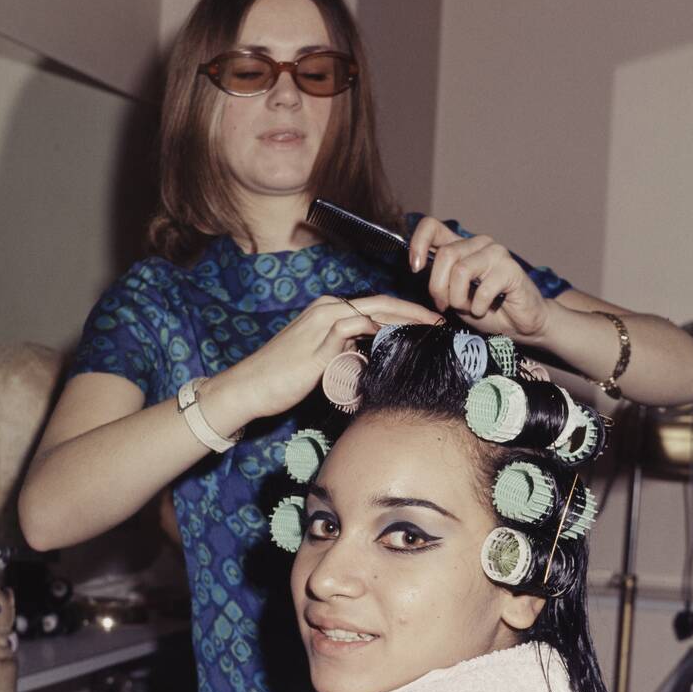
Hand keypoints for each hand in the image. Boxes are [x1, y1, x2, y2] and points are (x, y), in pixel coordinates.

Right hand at [216, 294, 441, 421]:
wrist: (249, 387)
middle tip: (444, 323)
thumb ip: (348, 354)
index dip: (407, 313)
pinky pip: (356, 329)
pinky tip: (399, 340)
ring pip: (375, 312)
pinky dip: (379, 331)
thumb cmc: (283, 378)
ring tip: (432, 332)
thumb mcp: (323, 361)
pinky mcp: (319, 343)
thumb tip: (373, 360)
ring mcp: (323, 323)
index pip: (377, 306)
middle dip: (416, 312)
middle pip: (382, 304)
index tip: (431, 324)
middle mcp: (328, 309)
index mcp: (329, 310)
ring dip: (407, 321)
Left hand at [407, 217, 551, 341]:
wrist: (519, 324)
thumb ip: (438, 280)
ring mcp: (496, 253)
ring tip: (468, 308)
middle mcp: (478, 243)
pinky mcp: (511, 269)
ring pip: (460, 271)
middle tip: (445, 305)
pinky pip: (482, 290)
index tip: (416, 268)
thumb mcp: (453, 295)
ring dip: (458, 299)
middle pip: (444, 255)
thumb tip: (417, 269)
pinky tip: (484, 310)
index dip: (418, 244)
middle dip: (438, 287)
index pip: (432, 226)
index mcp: (461, 246)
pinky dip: (478, 307)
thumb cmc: (486, 308)